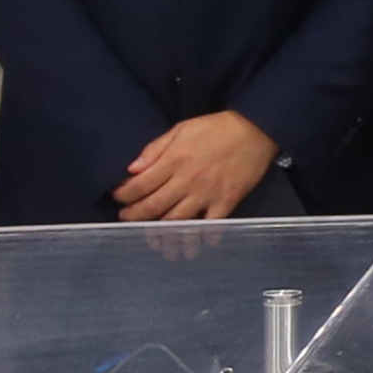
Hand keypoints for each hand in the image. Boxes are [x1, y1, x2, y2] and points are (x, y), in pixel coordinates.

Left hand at [111, 111, 278, 223]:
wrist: (255, 130)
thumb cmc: (216, 128)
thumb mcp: (181, 129)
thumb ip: (155, 149)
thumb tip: (131, 169)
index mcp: (174, 160)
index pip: (140, 184)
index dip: (124, 195)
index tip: (118, 199)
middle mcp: (187, 180)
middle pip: (154, 207)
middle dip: (135, 216)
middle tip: (126, 220)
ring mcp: (207, 194)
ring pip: (177, 221)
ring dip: (162, 234)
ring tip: (153, 239)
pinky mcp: (226, 202)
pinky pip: (210, 226)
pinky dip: (199, 237)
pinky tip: (191, 243)